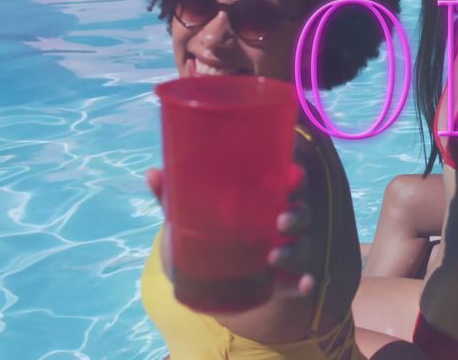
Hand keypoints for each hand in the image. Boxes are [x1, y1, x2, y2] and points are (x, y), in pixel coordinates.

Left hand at [145, 163, 316, 297]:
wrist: (205, 279)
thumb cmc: (204, 233)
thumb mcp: (190, 216)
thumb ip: (174, 198)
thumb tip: (151, 173)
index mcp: (267, 199)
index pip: (292, 182)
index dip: (297, 177)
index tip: (293, 174)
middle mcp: (281, 223)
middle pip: (302, 213)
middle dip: (296, 216)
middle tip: (280, 222)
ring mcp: (284, 251)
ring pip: (303, 246)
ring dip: (296, 250)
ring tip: (275, 257)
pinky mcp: (281, 279)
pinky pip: (300, 281)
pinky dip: (306, 283)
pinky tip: (306, 284)